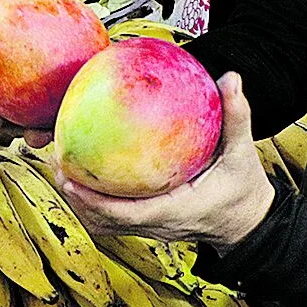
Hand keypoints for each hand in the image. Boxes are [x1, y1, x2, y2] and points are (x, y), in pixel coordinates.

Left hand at [48, 74, 273, 248]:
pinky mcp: (148, 223)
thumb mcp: (242, 154)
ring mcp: (150, 227)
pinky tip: (86, 173)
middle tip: (56, 163)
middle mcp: (156, 224)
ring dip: (80, 200)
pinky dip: (94, 200)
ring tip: (61, 168)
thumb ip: (236, 117)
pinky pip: (112, 217)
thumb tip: (229, 79)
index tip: (72, 178)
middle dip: (75, 196)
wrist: (250, 222)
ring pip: (103, 221)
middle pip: (102, 219)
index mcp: (175, 211)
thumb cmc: (244, 191)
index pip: (126, 213)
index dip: (94, 200)